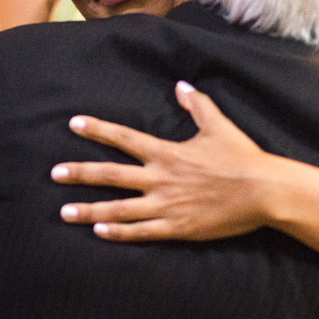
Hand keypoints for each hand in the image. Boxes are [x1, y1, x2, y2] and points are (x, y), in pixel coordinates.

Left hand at [54, 81, 271, 240]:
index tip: (73, 124)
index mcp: (167, 152)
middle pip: (110, 175)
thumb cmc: (242, 157)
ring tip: (64, 212)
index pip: (124, 138)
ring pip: (118, 208)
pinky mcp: (177, 228)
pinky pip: (141, 232)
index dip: (97, 130)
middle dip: (80, 173)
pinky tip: (98, 232)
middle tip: (54, 174)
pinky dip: (118, 233)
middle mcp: (160, 178)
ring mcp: (166, 205)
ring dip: (89, 210)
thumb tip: (181, 86)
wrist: (265, 192)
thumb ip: (197, 104)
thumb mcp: (218, 125)